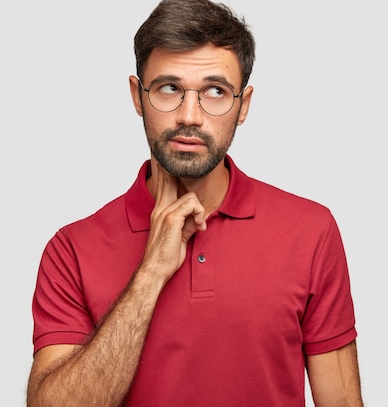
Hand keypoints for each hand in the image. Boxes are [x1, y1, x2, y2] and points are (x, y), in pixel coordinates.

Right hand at [139, 162, 206, 281]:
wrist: (156, 269)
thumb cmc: (166, 255)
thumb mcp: (180, 234)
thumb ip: (187, 221)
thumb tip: (197, 216)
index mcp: (160, 211)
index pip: (162, 185)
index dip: (164, 171)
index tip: (161, 156)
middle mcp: (160, 208)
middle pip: (167, 179)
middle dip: (169, 165)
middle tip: (163, 150)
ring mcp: (164, 212)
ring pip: (190, 197)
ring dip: (200, 211)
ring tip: (198, 226)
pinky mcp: (171, 218)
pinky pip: (192, 205)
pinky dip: (200, 215)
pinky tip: (199, 227)